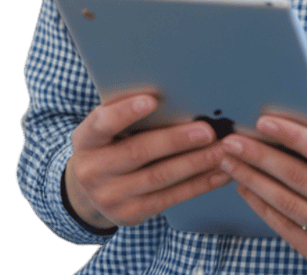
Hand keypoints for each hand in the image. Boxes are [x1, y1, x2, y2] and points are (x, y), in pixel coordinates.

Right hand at [65, 94, 231, 228]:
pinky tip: (218, 174)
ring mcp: (110, 196)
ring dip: (195, 163)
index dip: (126, 112)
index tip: (152, 99)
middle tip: (207, 131)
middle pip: (139, 152)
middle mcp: (93, 170)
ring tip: (220, 150)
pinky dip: (198, 185)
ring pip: (159, 177)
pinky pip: (169, 198)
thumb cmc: (110, 143)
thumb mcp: (107, 128)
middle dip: (176, 140)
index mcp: (86, 139)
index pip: (103, 122)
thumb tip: (176, 91)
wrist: (90, 189)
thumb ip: (128, 112)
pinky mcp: (131, 213)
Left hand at [219, 115, 306, 274]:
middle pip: (299, 178)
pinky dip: (262, 208)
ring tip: (231, 163)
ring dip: (253, 181)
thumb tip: (300, 130)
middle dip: (260, 157)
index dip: (292, 135)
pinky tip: (247, 189)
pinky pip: (287, 229)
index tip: (263, 122)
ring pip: (287, 204)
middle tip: (232, 141)